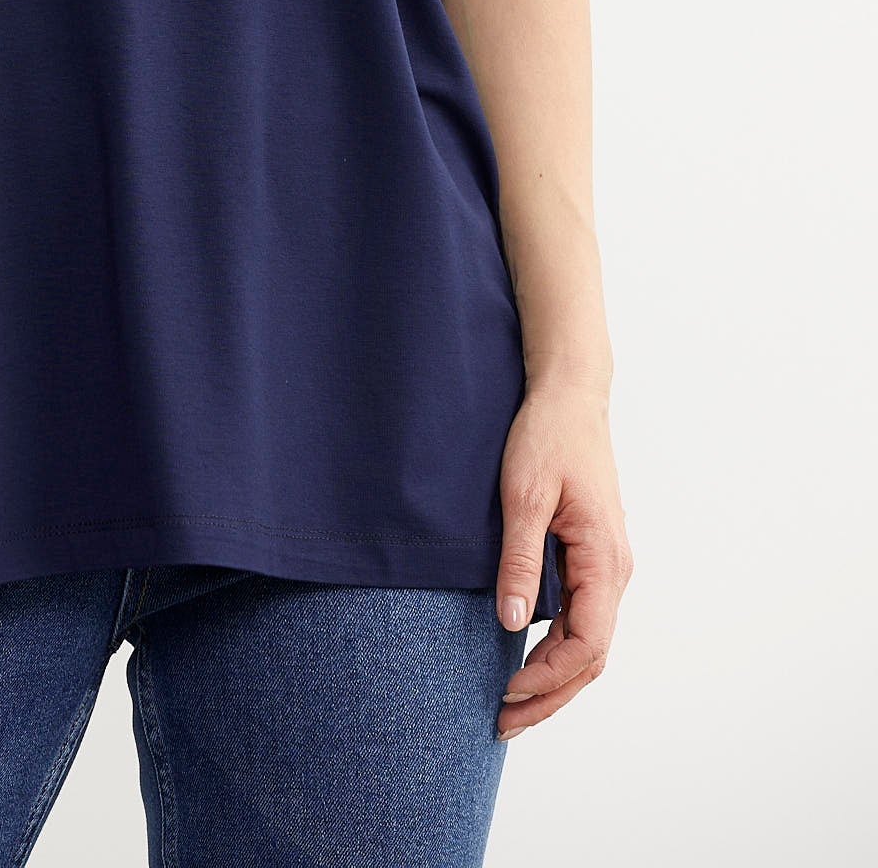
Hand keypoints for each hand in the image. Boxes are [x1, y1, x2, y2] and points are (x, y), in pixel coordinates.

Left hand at [493, 380, 632, 737]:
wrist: (569, 395)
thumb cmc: (547, 437)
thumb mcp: (524, 494)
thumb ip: (520, 559)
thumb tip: (512, 623)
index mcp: (604, 559)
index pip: (586, 644)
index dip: (547, 678)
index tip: (505, 694)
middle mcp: (615, 571)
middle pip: (591, 657)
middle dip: (550, 695)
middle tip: (503, 723)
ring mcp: (608, 565)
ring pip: (590, 642)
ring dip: (555, 678)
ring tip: (512, 705)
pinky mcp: (594, 557)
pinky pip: (584, 618)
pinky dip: (560, 650)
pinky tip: (528, 659)